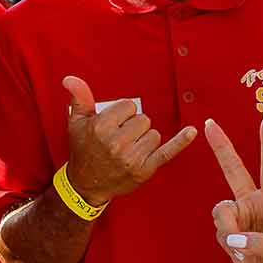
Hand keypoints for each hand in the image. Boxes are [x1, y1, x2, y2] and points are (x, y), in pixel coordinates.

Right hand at [62, 75, 196, 204]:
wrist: (86, 184)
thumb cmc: (83, 149)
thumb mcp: (76, 122)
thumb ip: (79, 98)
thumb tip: (70, 78)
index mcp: (101, 127)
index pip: (129, 106)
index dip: (122, 114)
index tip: (113, 125)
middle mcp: (116, 143)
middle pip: (143, 119)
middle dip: (134, 127)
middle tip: (120, 140)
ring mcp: (131, 158)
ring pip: (154, 134)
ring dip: (145, 139)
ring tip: (128, 150)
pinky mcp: (144, 170)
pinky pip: (167, 151)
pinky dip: (180, 141)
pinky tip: (192, 131)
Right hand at [208, 116, 262, 262]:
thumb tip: (235, 237)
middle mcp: (255, 204)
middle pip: (235, 170)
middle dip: (222, 147)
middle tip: (209, 125)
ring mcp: (240, 218)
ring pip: (221, 211)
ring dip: (229, 229)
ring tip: (244, 248)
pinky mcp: (228, 234)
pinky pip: (221, 232)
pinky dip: (230, 245)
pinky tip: (242, 256)